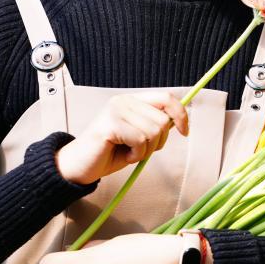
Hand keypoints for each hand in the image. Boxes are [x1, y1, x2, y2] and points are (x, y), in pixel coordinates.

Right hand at [55, 91, 189, 184]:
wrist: (80, 166)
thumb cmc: (109, 153)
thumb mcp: (139, 137)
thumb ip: (155, 126)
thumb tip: (176, 121)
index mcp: (131, 100)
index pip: (166, 97)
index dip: (180, 114)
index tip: (184, 131)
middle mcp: (123, 101)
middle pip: (162, 120)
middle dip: (158, 142)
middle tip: (139, 150)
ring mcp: (116, 110)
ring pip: (153, 132)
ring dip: (145, 150)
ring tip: (128, 152)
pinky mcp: (111, 124)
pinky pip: (140, 140)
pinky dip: (136, 154)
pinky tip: (123, 155)